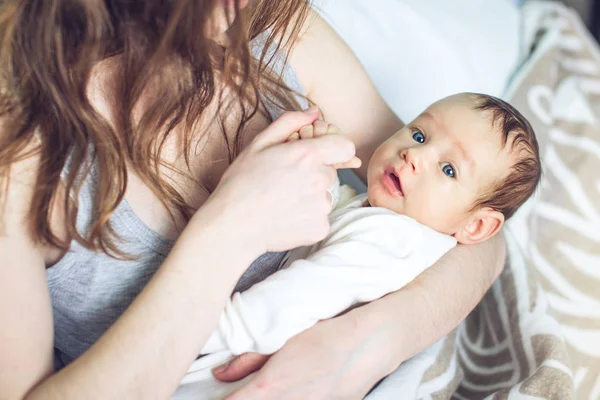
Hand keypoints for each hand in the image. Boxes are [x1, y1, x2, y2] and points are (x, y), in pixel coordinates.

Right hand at [209, 108, 356, 253]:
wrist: (232, 226)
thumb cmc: (241, 183)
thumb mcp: (259, 144)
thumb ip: (290, 122)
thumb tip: (314, 112)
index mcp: (308, 156)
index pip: (345, 146)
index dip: (333, 149)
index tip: (318, 155)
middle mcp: (320, 180)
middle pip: (331, 171)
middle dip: (314, 174)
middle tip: (286, 182)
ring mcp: (322, 207)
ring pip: (325, 195)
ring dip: (310, 196)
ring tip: (282, 201)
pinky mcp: (320, 228)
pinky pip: (320, 217)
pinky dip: (307, 217)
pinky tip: (285, 216)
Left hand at [213, 307, 401, 399]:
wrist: (372, 342)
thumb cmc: (328, 333)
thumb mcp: (284, 339)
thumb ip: (249, 359)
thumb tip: (220, 373)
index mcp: (270, 387)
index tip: (216, 397)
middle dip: (244, 399)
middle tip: (237, 391)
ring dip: (270, 399)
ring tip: (274, 385)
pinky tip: (295, 388)